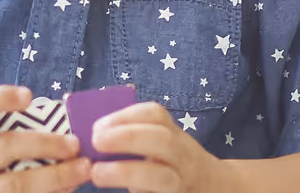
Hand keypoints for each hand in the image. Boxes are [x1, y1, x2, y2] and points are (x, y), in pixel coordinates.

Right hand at [0, 85, 91, 192]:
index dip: (0, 96)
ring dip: (56, 176)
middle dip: (45, 143)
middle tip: (75, 143)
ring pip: (17, 184)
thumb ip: (3, 140)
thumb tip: (61, 125)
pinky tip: (65, 191)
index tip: (29, 95)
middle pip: (5, 146)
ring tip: (83, 170)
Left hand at [89, 101, 231, 192]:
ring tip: (97, 173)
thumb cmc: (170, 160)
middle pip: (162, 141)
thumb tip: (90, 130)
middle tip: (96, 141)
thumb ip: (133, 133)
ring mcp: (181, 181)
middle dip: (127, 138)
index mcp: (173, 133)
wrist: (210, 187)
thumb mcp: (159, 140)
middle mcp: (182, 155)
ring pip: (161, 177)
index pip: (155, 115)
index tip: (98, 125)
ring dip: (126, 172)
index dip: (125, 116)